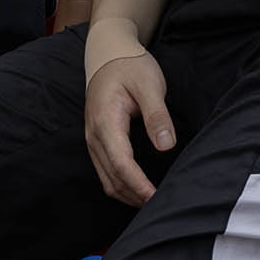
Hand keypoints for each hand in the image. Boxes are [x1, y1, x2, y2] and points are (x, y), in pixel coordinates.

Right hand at [84, 51, 176, 205]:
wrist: (108, 53)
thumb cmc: (130, 65)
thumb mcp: (149, 84)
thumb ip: (157, 115)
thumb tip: (166, 146)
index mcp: (106, 122)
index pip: (121, 163)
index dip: (138, 185)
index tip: (156, 198)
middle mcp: (94, 136)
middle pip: (112, 178)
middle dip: (135, 196)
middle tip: (162, 206)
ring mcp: (93, 140)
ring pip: (107, 179)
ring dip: (127, 194)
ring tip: (153, 203)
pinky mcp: (97, 141)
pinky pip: (106, 171)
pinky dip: (121, 185)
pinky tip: (139, 188)